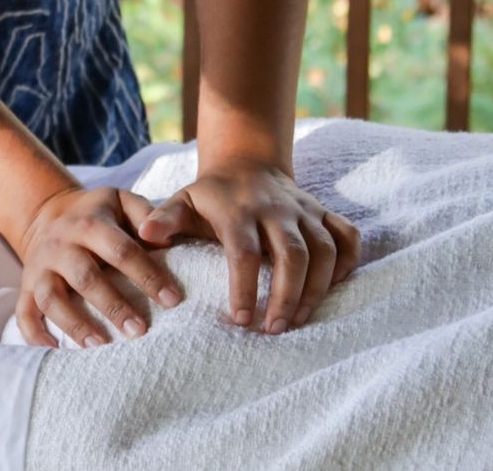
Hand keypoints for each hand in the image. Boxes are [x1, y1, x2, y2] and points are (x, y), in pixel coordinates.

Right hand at [14, 186, 183, 347]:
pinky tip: (54, 349)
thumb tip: (166, 240)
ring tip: (100, 346)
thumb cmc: (97, 214)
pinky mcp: (26, 286)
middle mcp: (60, 245)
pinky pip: (23, 312)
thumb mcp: (120, 200)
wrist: (48, 213)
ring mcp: (40, 267)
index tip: (172, 300)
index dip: (147, 274)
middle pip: (85, 276)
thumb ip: (146, 213)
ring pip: (51, 297)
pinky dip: (34, 333)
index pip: (120, 250)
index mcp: (88, 224)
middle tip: (139, 331)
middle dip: (112, 305)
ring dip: (74, 323)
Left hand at [137, 157, 360, 333]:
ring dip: (316, 289)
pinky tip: (333, 289)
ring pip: (324, 251)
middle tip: (274, 330)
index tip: (239, 320)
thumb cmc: (211, 195)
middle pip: (292, 255)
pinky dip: (348, 264)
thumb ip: (163, 219)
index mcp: (239, 210)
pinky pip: (348, 238)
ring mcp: (305, 211)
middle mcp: (277, 209)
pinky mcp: (324, 213)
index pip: (245, 252)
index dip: (244, 287)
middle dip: (286, 296)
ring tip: (298, 321)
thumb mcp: (182, 201)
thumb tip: (144, 235)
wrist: (247, 163)